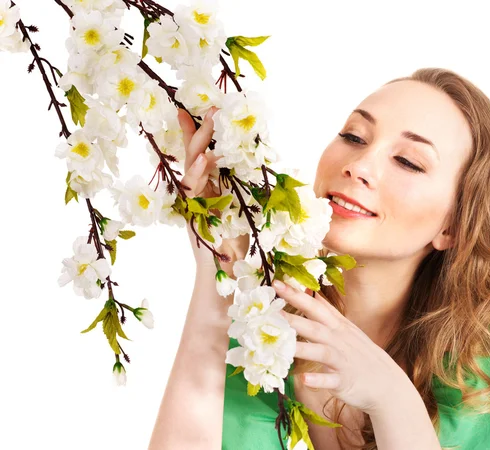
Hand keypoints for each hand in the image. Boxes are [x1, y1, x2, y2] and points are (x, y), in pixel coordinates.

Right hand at [177, 107, 248, 273]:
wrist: (229, 277)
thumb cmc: (240, 246)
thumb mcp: (247, 210)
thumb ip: (247, 189)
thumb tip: (261, 165)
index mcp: (209, 189)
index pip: (201, 155)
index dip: (198, 132)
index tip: (201, 108)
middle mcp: (197, 193)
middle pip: (193, 154)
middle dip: (200, 129)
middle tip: (211, 107)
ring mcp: (192, 203)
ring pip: (189, 166)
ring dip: (200, 142)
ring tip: (208, 121)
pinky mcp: (191, 215)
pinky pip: (191, 189)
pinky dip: (198, 172)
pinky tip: (205, 158)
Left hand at [272, 280, 405, 415]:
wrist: (387, 383)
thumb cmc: (362, 354)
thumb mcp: (347, 329)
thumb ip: (329, 313)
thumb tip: (313, 295)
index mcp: (337, 326)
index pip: (314, 306)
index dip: (296, 295)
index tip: (276, 283)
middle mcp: (338, 340)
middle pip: (313, 326)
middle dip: (292, 318)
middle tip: (270, 311)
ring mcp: (342, 360)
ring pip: (319, 352)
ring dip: (300, 348)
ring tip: (279, 345)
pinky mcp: (344, 381)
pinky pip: (330, 380)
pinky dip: (318, 380)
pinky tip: (303, 378)